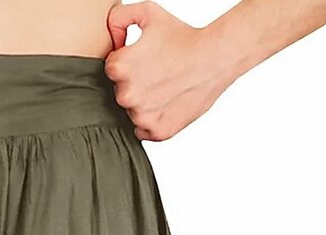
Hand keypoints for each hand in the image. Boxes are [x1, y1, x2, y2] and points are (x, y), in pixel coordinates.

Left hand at [105, 2, 233, 140]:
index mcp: (119, 68)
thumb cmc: (185, 36)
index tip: (146, 59)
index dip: (129, 63)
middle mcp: (127, 95)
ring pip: (133, 113)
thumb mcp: (149, 12)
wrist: (215, 57)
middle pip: (121, 93)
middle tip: (158, 73)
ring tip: (165, 87)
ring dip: (144, 103)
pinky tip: (167, 103)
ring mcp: (142, 117)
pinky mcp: (157, 132)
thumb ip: (119, 17)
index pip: (112, 70)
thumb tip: (110, 38)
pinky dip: (153, 121)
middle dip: (135, 84)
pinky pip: (144, 131)